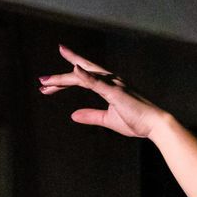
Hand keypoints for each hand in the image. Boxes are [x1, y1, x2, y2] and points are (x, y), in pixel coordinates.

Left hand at [37, 44, 164, 141]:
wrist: (155, 126)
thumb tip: (74, 115)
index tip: (49, 82)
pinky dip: (85, 75)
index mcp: (108, 86)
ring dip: (64, 78)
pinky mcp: (115, 92)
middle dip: (59, 77)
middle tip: (41, 81)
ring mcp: (112, 84)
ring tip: (46, 82)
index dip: (65, 78)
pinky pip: (97, 82)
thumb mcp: (108, 119)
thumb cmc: (136, 122)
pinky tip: (74, 70)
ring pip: (83, 76)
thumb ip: (91, 115)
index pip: (82, 78)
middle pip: (80, 73)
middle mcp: (110, 80)